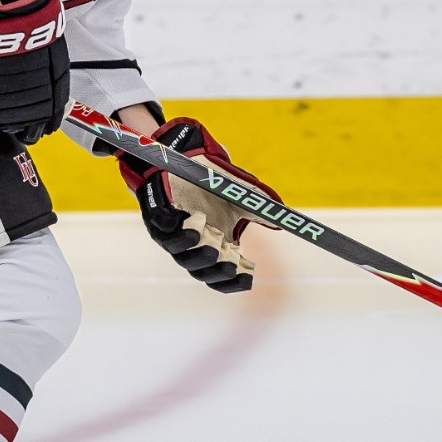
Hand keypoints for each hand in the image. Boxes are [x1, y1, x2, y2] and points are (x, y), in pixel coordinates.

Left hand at [118, 117, 279, 292]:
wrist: (184, 159)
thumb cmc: (212, 182)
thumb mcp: (239, 196)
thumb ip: (258, 209)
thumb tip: (282, 222)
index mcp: (214, 246)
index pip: (222, 277)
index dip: (234, 281)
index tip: (250, 277)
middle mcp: (193, 246)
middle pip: (202, 272)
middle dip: (216, 271)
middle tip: (231, 265)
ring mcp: (173, 234)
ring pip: (182, 255)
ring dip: (197, 252)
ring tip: (213, 244)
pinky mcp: (158, 217)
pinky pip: (166, 229)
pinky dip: (179, 229)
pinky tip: (194, 224)